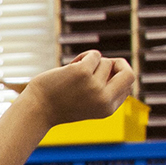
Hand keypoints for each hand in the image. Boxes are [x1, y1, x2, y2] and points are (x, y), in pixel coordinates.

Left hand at [21, 50, 136, 125]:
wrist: (36, 109)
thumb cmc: (60, 104)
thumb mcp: (89, 103)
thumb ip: (105, 90)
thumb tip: (118, 64)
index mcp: (108, 109)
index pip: (127, 86)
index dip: (116, 78)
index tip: (101, 77)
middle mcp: (104, 99)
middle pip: (129, 74)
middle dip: (119, 65)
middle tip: (105, 64)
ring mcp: (94, 86)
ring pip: (106, 62)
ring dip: (91, 63)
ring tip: (74, 73)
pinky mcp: (82, 73)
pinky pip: (94, 55)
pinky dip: (83, 57)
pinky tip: (70, 66)